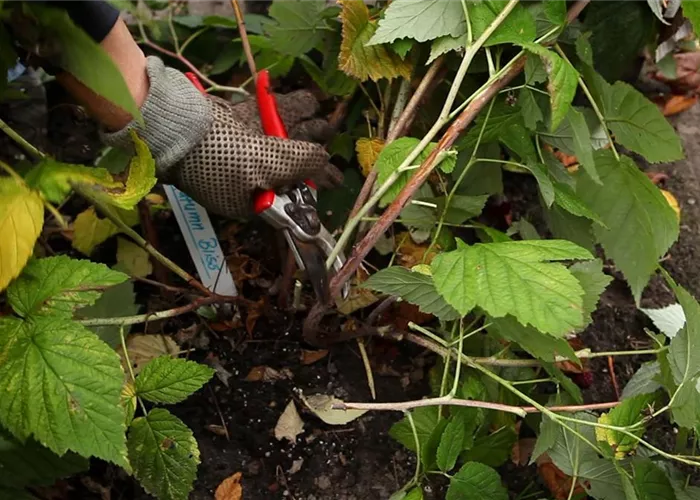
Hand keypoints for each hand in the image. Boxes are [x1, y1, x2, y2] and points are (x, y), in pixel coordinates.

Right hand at [102, 56, 342, 217]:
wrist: (176, 124)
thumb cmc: (221, 155)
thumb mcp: (267, 165)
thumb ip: (300, 164)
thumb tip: (324, 160)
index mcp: (253, 198)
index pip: (290, 194)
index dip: (313, 184)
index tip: (335, 178)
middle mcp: (249, 176)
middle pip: (288, 164)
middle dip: (312, 153)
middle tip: (332, 143)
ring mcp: (241, 150)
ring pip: (280, 137)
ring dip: (304, 127)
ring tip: (325, 121)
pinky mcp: (234, 126)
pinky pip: (265, 116)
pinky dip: (284, 107)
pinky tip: (306, 100)